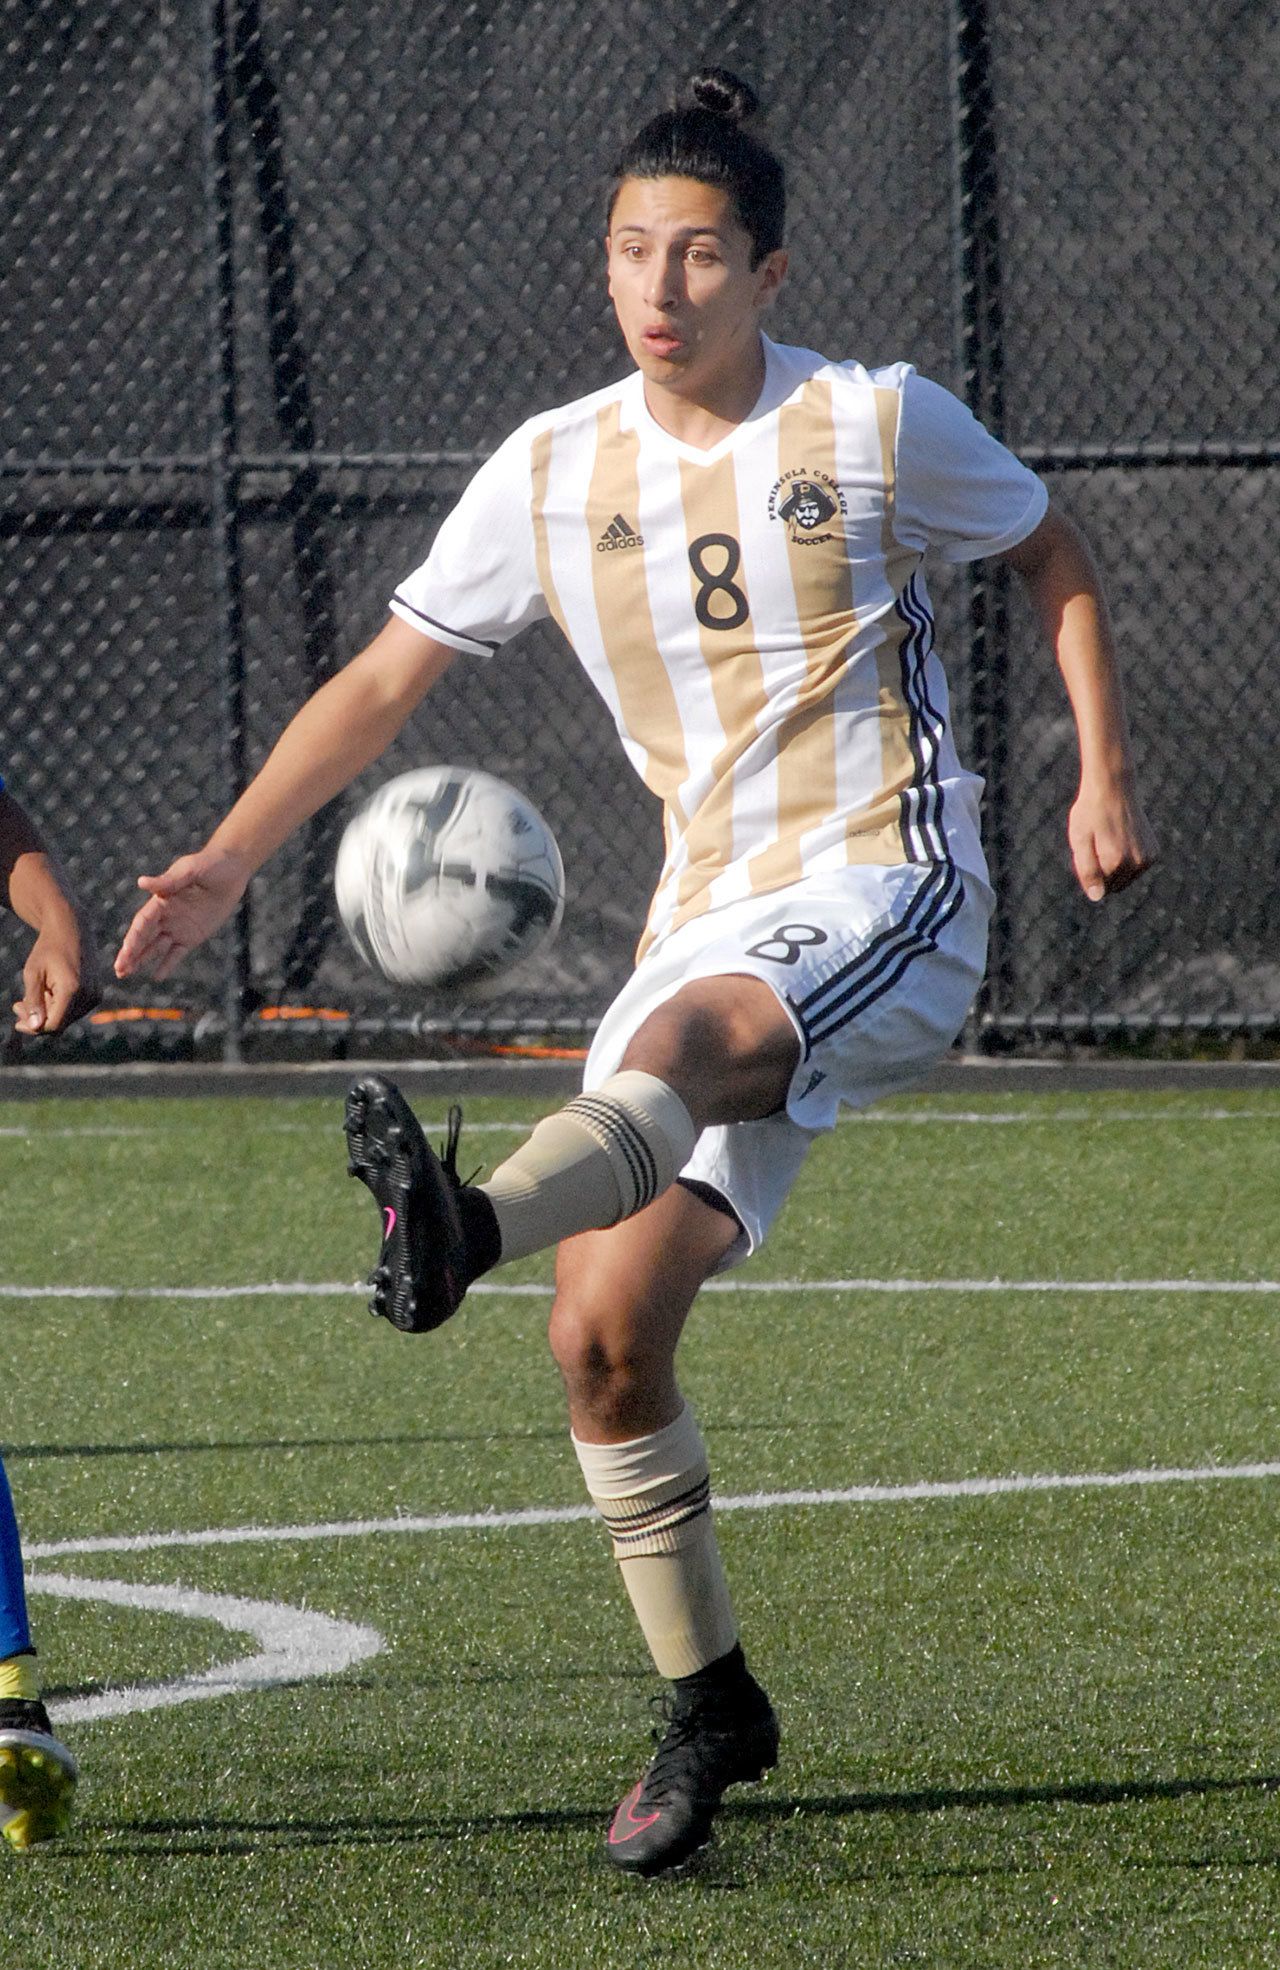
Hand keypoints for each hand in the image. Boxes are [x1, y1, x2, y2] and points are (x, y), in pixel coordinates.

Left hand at [13, 912, 102, 1033]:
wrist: (71, 931)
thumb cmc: (47, 949)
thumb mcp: (33, 973)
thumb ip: (33, 1001)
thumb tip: (34, 1028)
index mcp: (72, 989)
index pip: (53, 1024)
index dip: (33, 1027)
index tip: (16, 1020)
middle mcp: (88, 995)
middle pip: (59, 1024)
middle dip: (37, 1019)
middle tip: (17, 1005)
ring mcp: (94, 996)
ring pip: (66, 1019)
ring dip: (47, 1013)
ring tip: (29, 997)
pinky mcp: (96, 995)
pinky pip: (74, 1011)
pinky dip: (58, 1007)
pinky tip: (46, 993)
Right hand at [113, 845, 251, 979]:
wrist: (232, 869)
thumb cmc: (209, 864)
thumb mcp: (189, 870)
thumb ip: (167, 881)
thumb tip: (141, 882)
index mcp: (161, 900)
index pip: (143, 922)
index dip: (134, 937)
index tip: (126, 951)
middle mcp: (165, 916)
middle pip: (144, 937)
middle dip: (131, 953)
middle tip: (119, 969)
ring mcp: (178, 927)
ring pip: (155, 947)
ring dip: (141, 960)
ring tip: (125, 974)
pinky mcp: (193, 936)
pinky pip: (177, 953)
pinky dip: (167, 964)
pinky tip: (157, 976)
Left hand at [1067, 779, 1157, 901]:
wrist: (1113, 788)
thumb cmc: (1090, 813)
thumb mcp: (1079, 840)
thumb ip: (1087, 871)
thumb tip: (1097, 896)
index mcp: (1115, 862)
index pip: (1099, 889)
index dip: (1089, 873)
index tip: (1088, 850)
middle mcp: (1135, 863)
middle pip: (1114, 886)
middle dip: (1103, 872)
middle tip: (1098, 845)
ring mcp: (1147, 859)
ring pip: (1126, 879)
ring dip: (1115, 867)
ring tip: (1109, 841)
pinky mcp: (1154, 853)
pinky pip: (1136, 870)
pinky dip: (1127, 860)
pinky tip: (1122, 840)